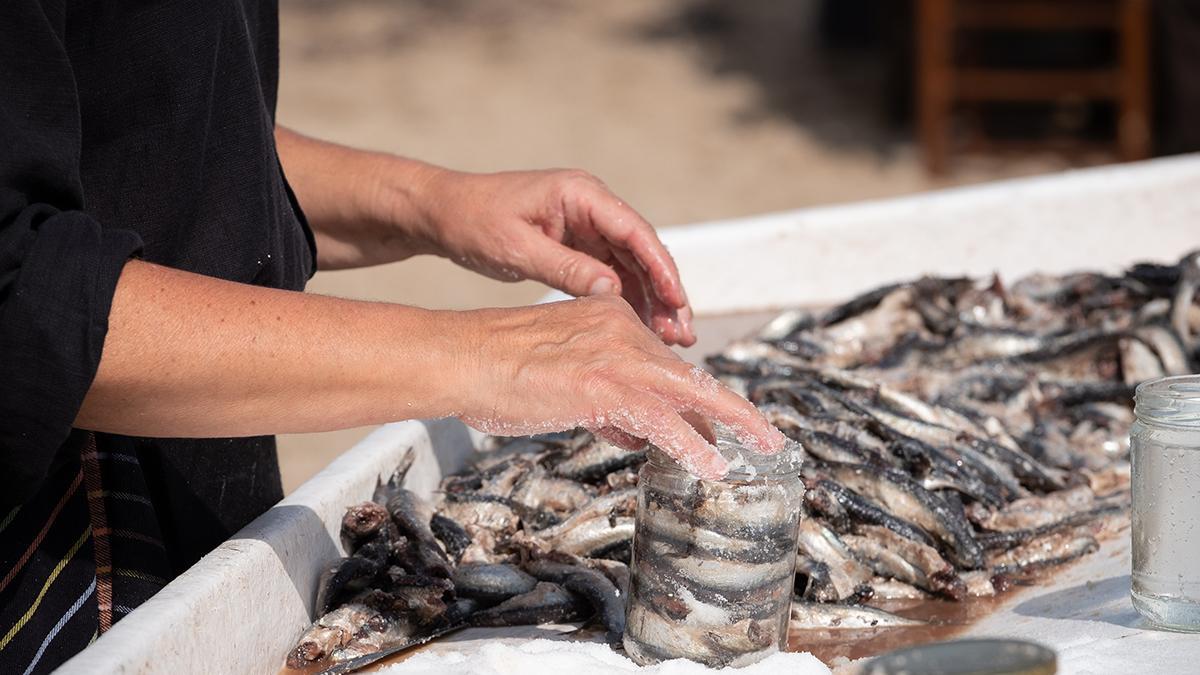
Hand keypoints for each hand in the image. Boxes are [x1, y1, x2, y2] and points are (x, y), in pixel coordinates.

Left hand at [417, 168, 695, 345]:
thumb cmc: (473, 220)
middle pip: (642, 251)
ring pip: (633, 266)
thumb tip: (610, 291)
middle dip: (665, 293)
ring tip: (669, 339)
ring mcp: (587, 224)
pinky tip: (640, 328)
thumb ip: (564, 267)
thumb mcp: (516, 248)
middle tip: (682, 334)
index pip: (634, 231)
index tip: (677, 301)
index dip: (661, 268)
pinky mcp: (578, 244)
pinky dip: (628, 300)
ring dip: (651, 301)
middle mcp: (591, 204)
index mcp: (580, 193)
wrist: (444, 212)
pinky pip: (613, 273)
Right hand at [453, 295, 787, 478]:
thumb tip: (635, 432)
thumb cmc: (497, 372)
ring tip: (763, 446)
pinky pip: (662, 419)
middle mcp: (621, 330)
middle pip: (689, 374)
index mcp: (610, 320)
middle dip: (731, 408)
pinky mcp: (605, 384)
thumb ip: (604, 401)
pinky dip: (691, 444)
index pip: (664, 364)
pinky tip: (712, 464)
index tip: (717, 422)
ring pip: (690, 393)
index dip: (694, 400)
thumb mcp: (561, 381)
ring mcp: (616, 356)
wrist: (461, 358)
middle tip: (763, 433)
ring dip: (732, 424)